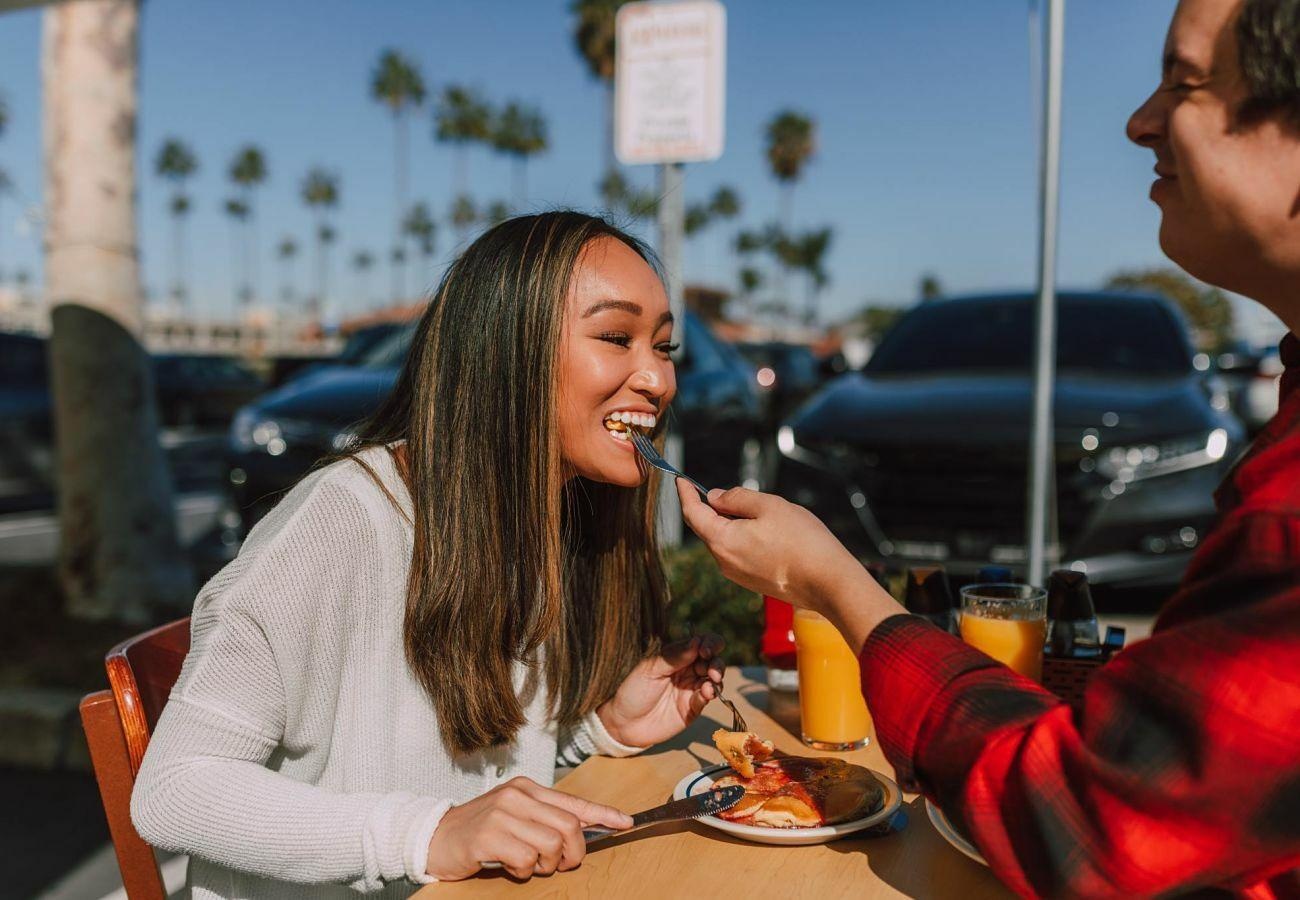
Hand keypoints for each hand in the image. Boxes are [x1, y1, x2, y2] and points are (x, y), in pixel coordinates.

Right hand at [425, 777, 631, 880]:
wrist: (433, 837)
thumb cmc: (479, 831)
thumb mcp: (514, 817)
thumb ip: (545, 820)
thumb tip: (583, 831)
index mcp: (527, 789)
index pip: (573, 802)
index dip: (603, 814)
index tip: (626, 822)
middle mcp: (517, 797)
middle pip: (569, 827)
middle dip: (573, 852)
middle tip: (562, 864)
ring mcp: (502, 814)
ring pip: (551, 844)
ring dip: (546, 864)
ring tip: (529, 864)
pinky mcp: (488, 836)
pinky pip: (526, 859)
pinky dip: (523, 871)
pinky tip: (510, 866)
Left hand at [596, 634, 724, 747]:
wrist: (624, 723)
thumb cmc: (633, 690)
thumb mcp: (650, 669)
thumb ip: (674, 656)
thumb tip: (697, 641)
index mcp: (677, 656)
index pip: (701, 643)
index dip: (709, 643)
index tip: (705, 650)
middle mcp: (688, 670)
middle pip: (713, 660)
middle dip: (716, 662)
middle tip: (711, 670)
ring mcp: (692, 689)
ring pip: (715, 679)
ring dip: (717, 677)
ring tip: (711, 681)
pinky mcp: (693, 708)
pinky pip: (707, 698)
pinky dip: (710, 694)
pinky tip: (706, 693)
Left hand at [677, 481, 903, 651]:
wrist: (829, 583)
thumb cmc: (803, 542)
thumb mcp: (769, 506)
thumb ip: (736, 498)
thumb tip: (715, 498)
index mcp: (722, 541)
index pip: (693, 514)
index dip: (686, 494)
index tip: (682, 480)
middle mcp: (723, 562)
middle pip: (708, 528)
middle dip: (715, 508)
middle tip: (736, 493)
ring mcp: (737, 575)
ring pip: (725, 540)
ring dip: (734, 523)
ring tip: (765, 514)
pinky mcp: (752, 581)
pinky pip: (738, 553)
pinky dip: (744, 537)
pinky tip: (770, 532)